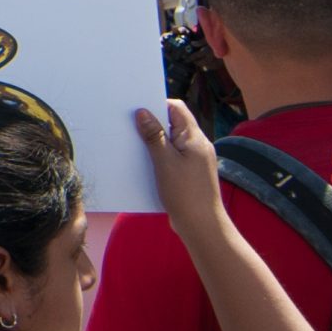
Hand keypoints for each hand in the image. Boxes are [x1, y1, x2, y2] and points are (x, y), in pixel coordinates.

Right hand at [136, 101, 227, 244]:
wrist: (202, 226)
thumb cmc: (185, 193)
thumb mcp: (164, 162)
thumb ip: (154, 136)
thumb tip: (142, 112)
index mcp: (194, 138)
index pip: (176, 108)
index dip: (156, 104)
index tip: (136, 109)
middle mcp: (198, 145)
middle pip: (173, 123)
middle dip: (152, 123)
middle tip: (129, 125)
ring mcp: (196, 160)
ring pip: (172, 141)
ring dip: (154, 141)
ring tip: (133, 144)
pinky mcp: (191, 173)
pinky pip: (173, 156)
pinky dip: (159, 156)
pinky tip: (145, 163)